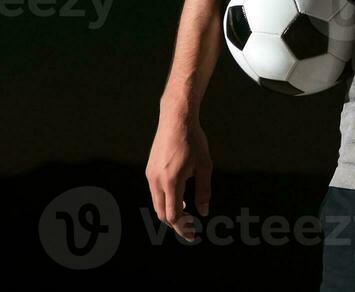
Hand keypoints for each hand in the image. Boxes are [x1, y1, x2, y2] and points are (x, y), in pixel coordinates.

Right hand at [145, 105, 212, 240]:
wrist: (176, 119)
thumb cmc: (193, 141)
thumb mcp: (205, 166)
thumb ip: (204, 191)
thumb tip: (204, 213)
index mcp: (171, 181)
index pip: (173, 215)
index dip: (183, 228)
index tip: (193, 235)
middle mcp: (157, 180)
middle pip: (162, 213)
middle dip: (176, 223)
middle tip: (190, 228)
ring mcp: (150, 175)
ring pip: (157, 203)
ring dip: (170, 212)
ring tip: (186, 215)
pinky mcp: (149, 170)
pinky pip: (156, 192)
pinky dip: (166, 200)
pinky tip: (179, 198)